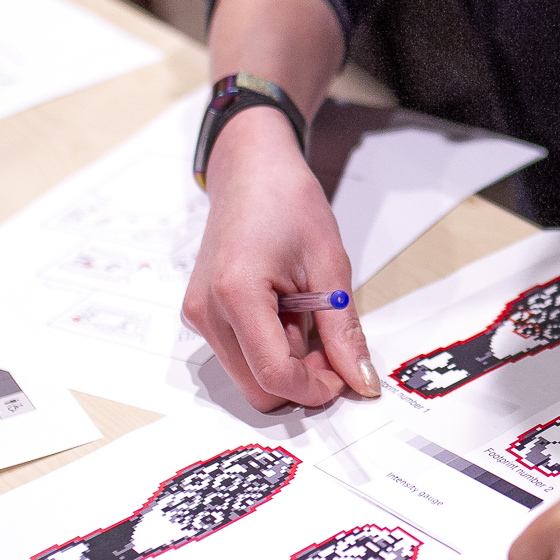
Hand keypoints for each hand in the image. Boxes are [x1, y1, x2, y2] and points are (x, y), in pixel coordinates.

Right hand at [182, 107, 379, 411]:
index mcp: (237, 294)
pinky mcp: (201, 314)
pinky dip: (270, 350)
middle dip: (302, 381)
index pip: (274, 374)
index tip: (347, 378)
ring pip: (248, 377)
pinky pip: (239, 355)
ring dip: (287, 365)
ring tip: (309, 319)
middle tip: (334, 348)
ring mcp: (198, 315)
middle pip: (257, 389)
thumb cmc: (289, 204)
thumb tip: (361, 382)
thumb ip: (343, 331)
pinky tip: (288, 315)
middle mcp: (206, 312)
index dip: (316, 389)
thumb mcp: (330, 266)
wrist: (251, 170)